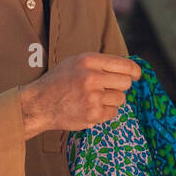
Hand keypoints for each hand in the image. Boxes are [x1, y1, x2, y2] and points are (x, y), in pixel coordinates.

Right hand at [19, 53, 141, 138]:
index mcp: (88, 61)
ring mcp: (92, 97)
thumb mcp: (75, 63)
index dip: (134, 71)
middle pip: (126, 83)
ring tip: (95, 99)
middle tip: (109, 89)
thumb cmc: (58, 82)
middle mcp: (92, 77)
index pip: (124, 64)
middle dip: (120, 86)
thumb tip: (127, 68)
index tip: (136, 75)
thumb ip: (99, 63)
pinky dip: (104, 112)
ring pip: (120, 99)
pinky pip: (112, 113)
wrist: (39, 104)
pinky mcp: (92, 114)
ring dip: (112, 100)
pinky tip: (90, 108)